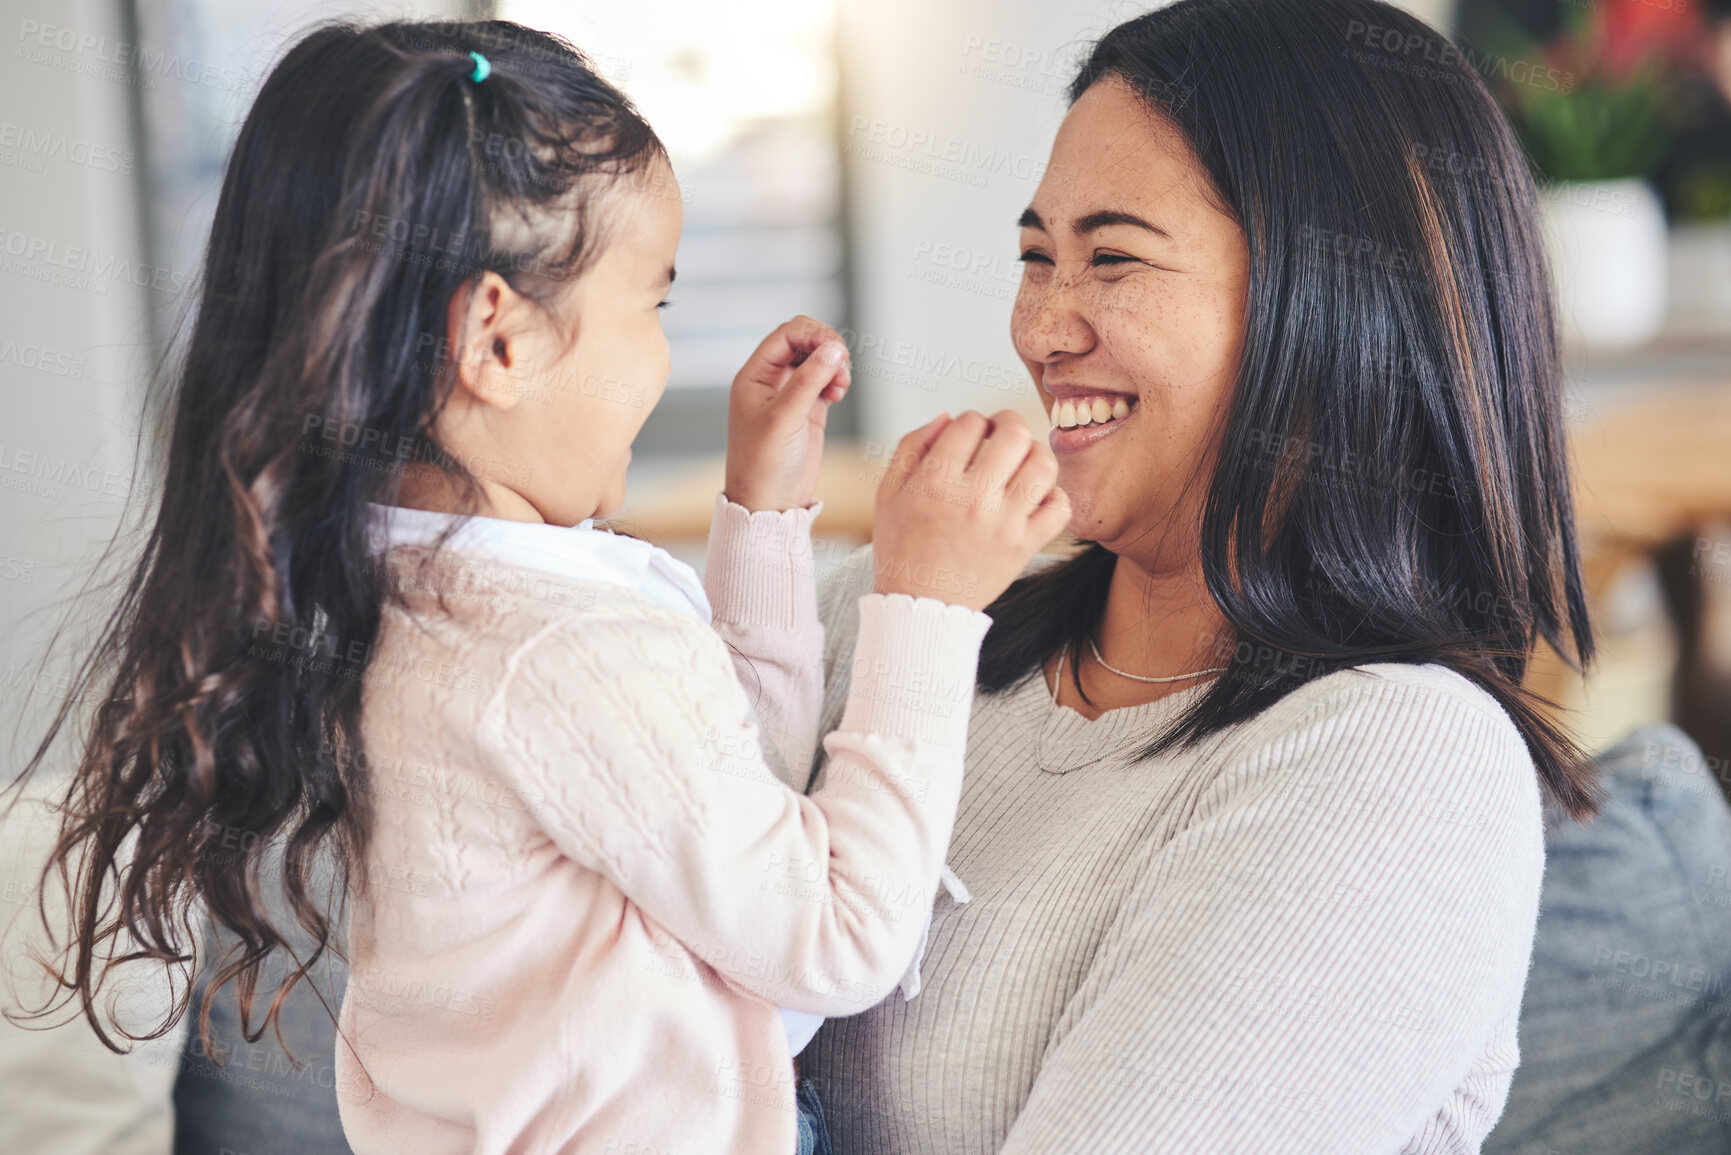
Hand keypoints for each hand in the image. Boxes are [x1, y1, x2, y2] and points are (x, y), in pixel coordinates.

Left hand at [723, 316, 850, 512]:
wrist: (770, 502)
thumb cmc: (763, 464)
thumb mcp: (784, 418)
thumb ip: (808, 380)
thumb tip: (833, 349)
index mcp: (755, 375)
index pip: (786, 335)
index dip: (813, 334)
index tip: (835, 348)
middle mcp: (772, 381)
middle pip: (804, 342)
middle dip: (827, 347)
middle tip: (841, 366)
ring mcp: (791, 395)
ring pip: (818, 360)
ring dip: (835, 364)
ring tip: (840, 385)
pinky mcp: (809, 410)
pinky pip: (826, 380)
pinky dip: (837, 379)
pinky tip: (839, 393)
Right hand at [871, 410, 1069, 611]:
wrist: (919, 605)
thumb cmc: (902, 547)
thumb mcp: (888, 492)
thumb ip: (912, 446)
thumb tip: (947, 417)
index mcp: (935, 482)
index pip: (970, 422)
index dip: (971, 421)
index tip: (968, 435)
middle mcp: (973, 499)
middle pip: (1014, 433)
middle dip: (1009, 423)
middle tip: (1002, 433)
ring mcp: (1003, 524)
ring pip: (1043, 464)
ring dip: (1034, 453)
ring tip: (1021, 462)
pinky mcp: (1024, 546)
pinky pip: (1060, 508)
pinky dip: (1054, 496)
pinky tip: (1035, 497)